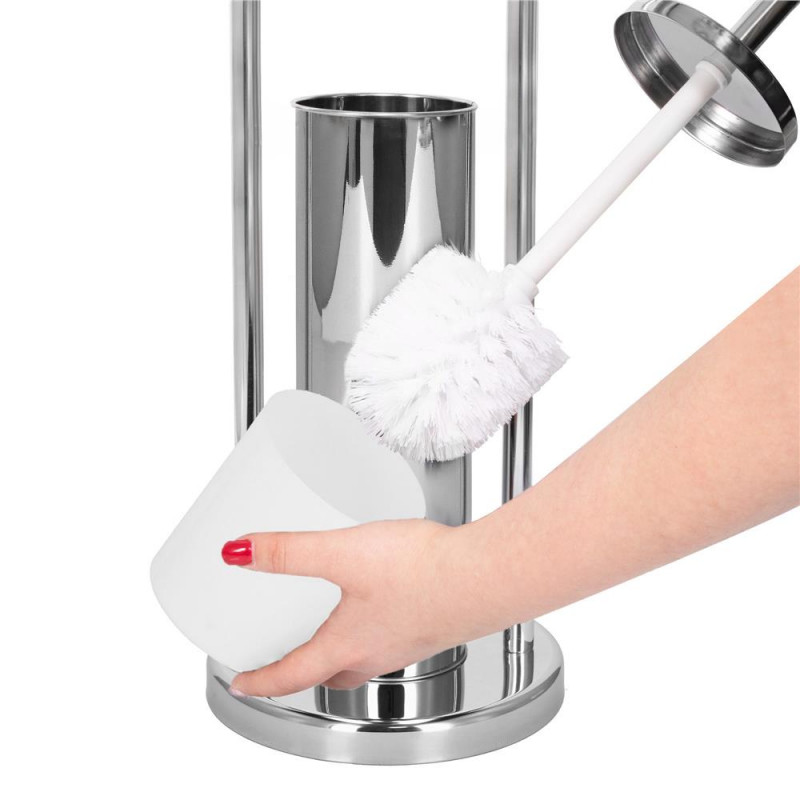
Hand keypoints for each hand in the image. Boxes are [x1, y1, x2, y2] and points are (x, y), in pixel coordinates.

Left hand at [222, 519, 497, 697]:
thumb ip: (289, 551)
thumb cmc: (423, 572)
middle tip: (288, 665)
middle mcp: (378, 651)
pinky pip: (394, 640)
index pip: (292, 675)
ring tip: (336, 630)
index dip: (261, 681)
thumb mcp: (343, 554)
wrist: (485, 574)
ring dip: (344, 654)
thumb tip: (239, 552)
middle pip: (332, 676)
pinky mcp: (432, 624)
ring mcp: (408, 641)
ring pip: (365, 660)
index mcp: (348, 643)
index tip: (243, 684)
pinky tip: (387, 603)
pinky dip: (378, 632)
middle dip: (305, 674)